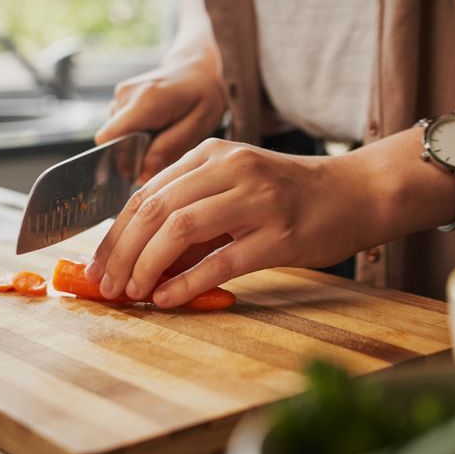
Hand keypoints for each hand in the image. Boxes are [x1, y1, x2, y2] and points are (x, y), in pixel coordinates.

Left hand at [84, 138, 400, 307]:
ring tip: (132, 294)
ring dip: (147, 265)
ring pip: (180, 228)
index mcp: (211, 155)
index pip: (145, 194)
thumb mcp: (235, 192)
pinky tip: (167, 298)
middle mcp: (229, 169)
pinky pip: (221, 260)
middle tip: (106, 286)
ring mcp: (256, 199)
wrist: (357, 193)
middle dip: (121, 252)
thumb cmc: (292, 198)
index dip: (114, 234)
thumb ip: (192, 217)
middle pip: (154, 209)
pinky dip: (187, 282)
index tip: (97, 266)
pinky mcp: (279, 234)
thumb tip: (140, 261)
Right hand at [95, 54, 226, 181]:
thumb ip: (171, 147)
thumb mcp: (200, 123)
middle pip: (113, 142)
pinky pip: (121, 129)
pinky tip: (156, 127)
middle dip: (134, 156)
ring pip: (117, 137)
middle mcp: (126, 95)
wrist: (196, 68)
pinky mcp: (119, 100)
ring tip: (163, 134)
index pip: (109, 139)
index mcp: (145, 101)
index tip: (143, 169)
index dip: (120, 161)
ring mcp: (120, 96)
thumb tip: (142, 172)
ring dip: (137, 145)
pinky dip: (136, 136)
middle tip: (164, 150)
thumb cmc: (203, 95)